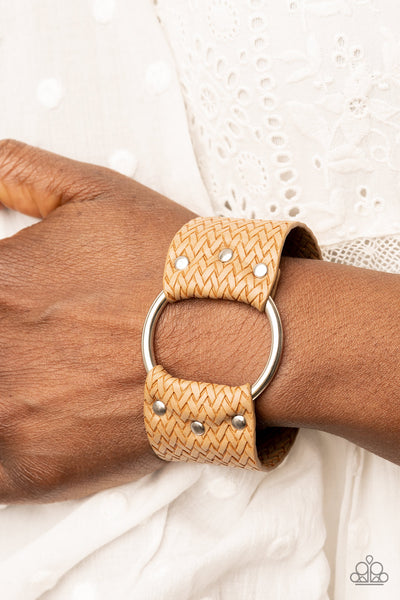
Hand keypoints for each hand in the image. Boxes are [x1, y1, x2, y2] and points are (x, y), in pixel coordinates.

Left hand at [0, 140, 196, 502]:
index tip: (15, 305)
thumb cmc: (172, 271)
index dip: (1, 295)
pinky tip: (31, 423)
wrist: (233, 338)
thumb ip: (17, 170)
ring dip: (8, 387)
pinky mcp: (32, 469)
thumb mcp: (93, 192)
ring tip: (48, 377)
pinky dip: (5, 449)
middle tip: (50, 341)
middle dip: (9, 340)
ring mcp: (5, 414)